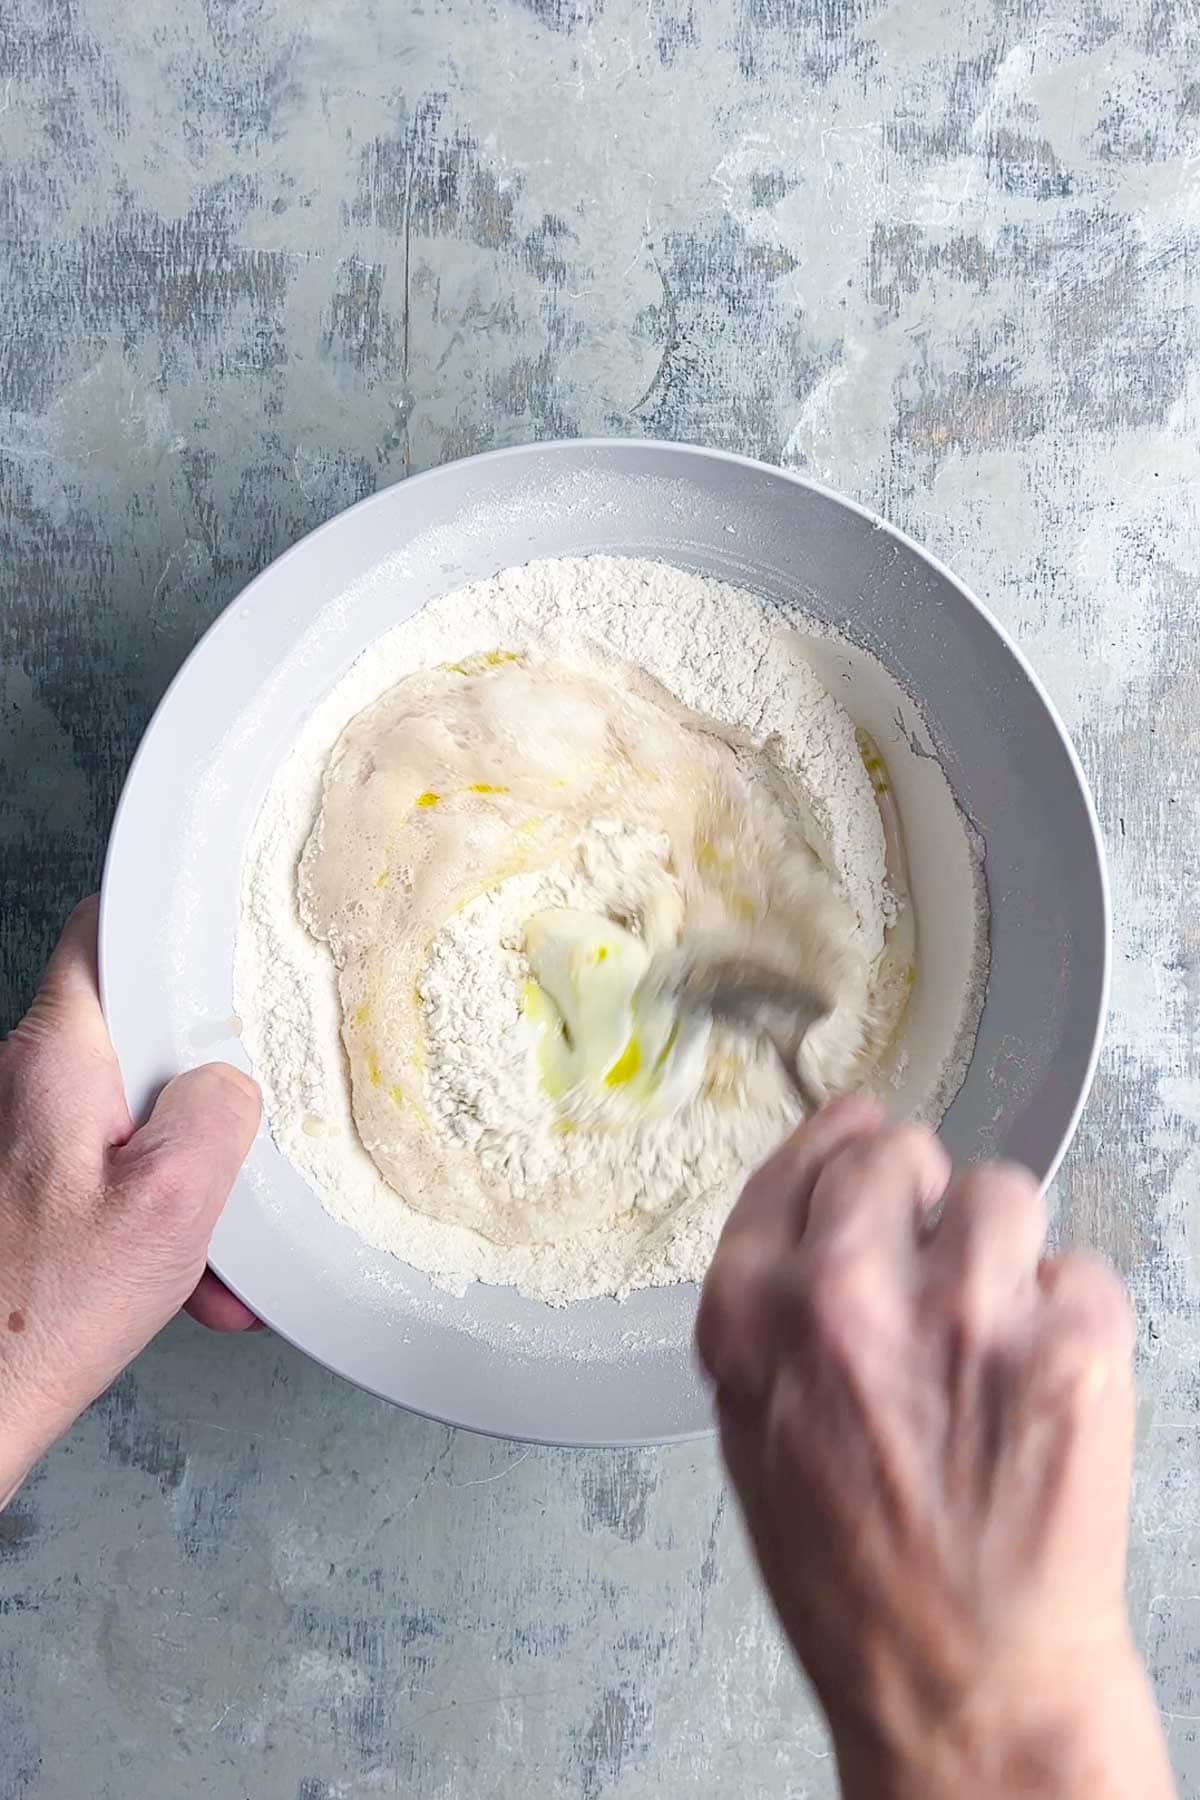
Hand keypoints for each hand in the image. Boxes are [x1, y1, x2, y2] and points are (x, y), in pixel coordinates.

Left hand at [0, 899, 261, 1505]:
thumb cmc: (36, 1314)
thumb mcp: (172, 1201)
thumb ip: (216, 1113)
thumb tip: (229, 1086)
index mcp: (55, 1062)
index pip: (101, 938)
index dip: (167, 932)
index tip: (223, 952)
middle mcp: (26, 1087)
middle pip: (137, 1043)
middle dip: (202, 1103)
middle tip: (238, 1153)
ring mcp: (22, 1141)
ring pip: (130, 1122)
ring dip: (185, 1182)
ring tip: (216, 1257)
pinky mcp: (23, 1192)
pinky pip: (108, 1178)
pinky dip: (152, 1222)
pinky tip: (186, 1284)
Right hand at [697, 1097, 1173, 1799]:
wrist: (966, 1687)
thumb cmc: (857, 1582)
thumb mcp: (755, 1435)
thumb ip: (771, 1310)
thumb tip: (814, 1204)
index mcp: (756, 1320)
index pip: (799, 1166)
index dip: (838, 1144)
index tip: (861, 1133)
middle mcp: (848, 1300)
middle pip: (897, 1152)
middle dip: (920, 1193)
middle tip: (938, 1259)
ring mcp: (963, 1316)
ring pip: (1000, 1191)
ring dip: (1005, 1248)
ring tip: (998, 1330)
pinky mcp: (1069, 1346)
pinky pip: (1081, 1267)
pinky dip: (1073, 1315)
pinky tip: (1046, 1382)